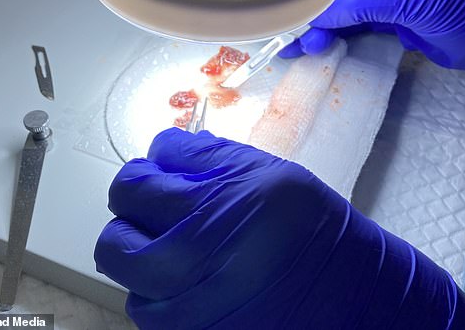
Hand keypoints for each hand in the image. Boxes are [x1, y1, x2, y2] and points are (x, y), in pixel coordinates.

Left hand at [95, 128, 464, 328]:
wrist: (349, 293)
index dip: (139, 178)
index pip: (131, 187)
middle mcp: (194, 265)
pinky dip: (160, 295)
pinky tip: (193, 281)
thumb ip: (202, 156)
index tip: (150, 179)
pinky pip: (150, 314)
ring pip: (128, 283)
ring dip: (142, 262)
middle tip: (153, 215)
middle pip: (114, 243)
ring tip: (178, 250)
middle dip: (129, 223)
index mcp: (212, 208)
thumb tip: (160, 151)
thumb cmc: (311, 226)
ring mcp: (192, 311)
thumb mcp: (264, 170)